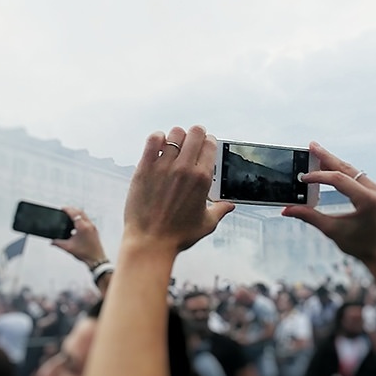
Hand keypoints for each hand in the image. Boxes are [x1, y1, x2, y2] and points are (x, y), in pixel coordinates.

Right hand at [51, 206, 106, 264]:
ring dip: (78, 214)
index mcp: (82, 227)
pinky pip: (88, 220)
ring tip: (70, 216)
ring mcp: (93, 227)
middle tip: (66, 210)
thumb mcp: (68, 248)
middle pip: (80, 212)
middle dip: (72, 209)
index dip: (67, 209)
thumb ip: (58, 243)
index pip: (74, 214)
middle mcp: (89, 225)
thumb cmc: (85, 254)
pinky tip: (77, 225)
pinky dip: (82, 219)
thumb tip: (52, 241)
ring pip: (85, 215)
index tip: (63, 208)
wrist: (96, 259)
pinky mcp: (95, 230)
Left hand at [123, 126, 234, 253]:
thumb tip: (230, 205)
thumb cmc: (178, 236)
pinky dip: (158, 138)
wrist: (150, 242)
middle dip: (196, 134)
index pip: (210, 145)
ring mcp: (164, 166)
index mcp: (203, 179)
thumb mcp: (206, 224)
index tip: (206, 145)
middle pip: (195, 133)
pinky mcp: (145, 168)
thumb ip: (220, 210)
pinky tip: (159, 144)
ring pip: (175, 134)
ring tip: (174, 144)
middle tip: (192, 140)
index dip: (209, 142)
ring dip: (177, 136)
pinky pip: (153, 140)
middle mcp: (185, 169)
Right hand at [281, 142, 375, 263]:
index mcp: (367, 200)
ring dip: (334, 162)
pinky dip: (341, 171)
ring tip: (316, 153)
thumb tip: (288, 209)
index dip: (319, 176)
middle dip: (327, 157)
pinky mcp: (375, 191)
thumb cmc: (359, 245)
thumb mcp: (332, 231)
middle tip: (311, 146)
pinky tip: (329, 167)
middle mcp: (375, 191)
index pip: (340, 180)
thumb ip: (310, 217)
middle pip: (347, 168)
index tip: (303, 178)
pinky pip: (356, 176)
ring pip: (352, 170)